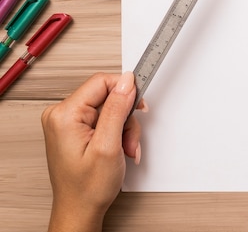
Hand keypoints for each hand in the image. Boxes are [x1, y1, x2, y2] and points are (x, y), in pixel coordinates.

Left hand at [41, 72, 143, 231]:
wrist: (80, 210)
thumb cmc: (87, 188)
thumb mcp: (108, 146)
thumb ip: (117, 109)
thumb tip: (126, 81)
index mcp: (64, 115)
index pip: (102, 82)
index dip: (126, 91)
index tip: (141, 103)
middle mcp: (62, 115)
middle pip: (108, 97)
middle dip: (126, 118)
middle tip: (129, 139)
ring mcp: (68, 122)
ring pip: (110, 109)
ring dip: (124, 128)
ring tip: (124, 149)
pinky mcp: (76, 128)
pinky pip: (105, 118)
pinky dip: (117, 132)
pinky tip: (119, 148)